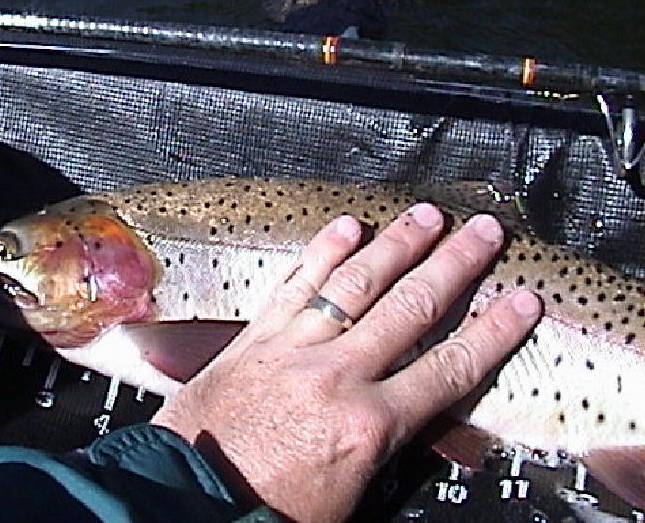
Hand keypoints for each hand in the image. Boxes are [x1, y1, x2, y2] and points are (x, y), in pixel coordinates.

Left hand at [151, 203, 541, 521]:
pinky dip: (322, 252)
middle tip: (483, 232)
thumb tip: (415, 419)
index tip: (519, 302)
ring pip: (356, 284)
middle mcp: (336, 376)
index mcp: (369, 425)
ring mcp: (294, 348)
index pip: (450, 368)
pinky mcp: (255, 339)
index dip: (493, 332)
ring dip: (396, 245)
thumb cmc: (266, 507)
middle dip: (454, 265)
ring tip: (426, 216)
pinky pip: (295, 285)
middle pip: (411, 308)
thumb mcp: (353, 493)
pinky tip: (345, 227)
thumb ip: (389, 445)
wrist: (190, 498)